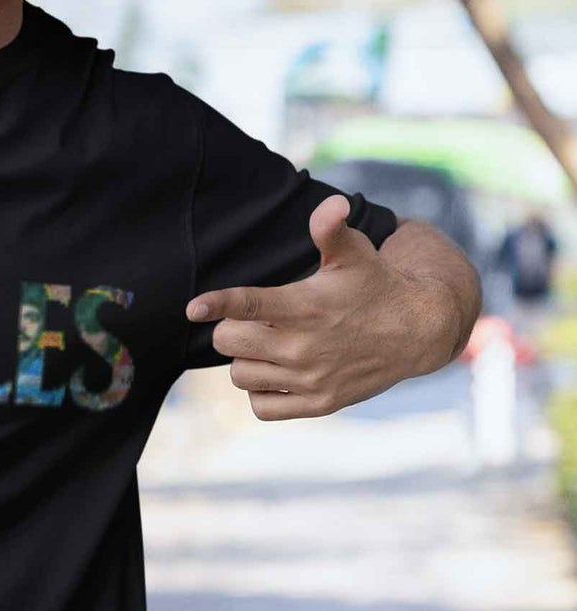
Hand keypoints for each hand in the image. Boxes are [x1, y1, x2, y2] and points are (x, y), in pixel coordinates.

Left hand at [183, 193, 415, 419]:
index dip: (216, 304)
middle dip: (231, 328)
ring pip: (239, 374)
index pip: (247, 305)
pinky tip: (275, 372)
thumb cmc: (375, 284)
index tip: (194, 308)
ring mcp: (311, 379)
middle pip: (228, 342)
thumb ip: (332, 229)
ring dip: (245, 359)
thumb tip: (332, 203)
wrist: (416, 330)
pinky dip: (259, 392)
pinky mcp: (319, 404)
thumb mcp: (355, 252)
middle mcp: (304, 347)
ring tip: (267, 344)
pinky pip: (262, 407)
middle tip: (253, 321)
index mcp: (305, 306)